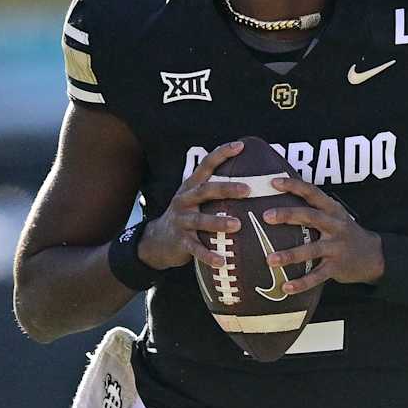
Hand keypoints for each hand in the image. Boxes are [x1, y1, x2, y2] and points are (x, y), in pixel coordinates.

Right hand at [138, 140, 249, 269]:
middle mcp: (185, 201)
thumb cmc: (186, 217)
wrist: (156, 241)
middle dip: (226, 188)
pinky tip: (222, 261)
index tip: (241, 145)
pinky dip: (208, 255)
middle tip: (247, 189)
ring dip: (218, 222)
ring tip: (237, 225)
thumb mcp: (195, 200)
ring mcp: (181, 221)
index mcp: (191, 187)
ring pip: (200, 220)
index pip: (206, 165)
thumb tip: (251, 179)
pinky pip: (195, 249)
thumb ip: (215, 191)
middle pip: (205, 191)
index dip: (222, 154)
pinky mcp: (180, 242)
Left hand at [262, 176, 384, 288]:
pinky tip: (286, 287)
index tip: (273, 182)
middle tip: (266, 216)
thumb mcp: (335, 216)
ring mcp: (337, 247)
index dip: (294, 185)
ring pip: (311, 250)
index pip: (312, 192)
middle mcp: (335, 226)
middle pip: (310, 216)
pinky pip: (318, 276)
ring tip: (270, 260)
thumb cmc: (344, 234)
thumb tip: (277, 204)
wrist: (374, 256)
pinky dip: (302, 283)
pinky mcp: (337, 267)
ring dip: (290, 255)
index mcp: (332, 210)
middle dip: (288, 215)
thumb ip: (313, 210)